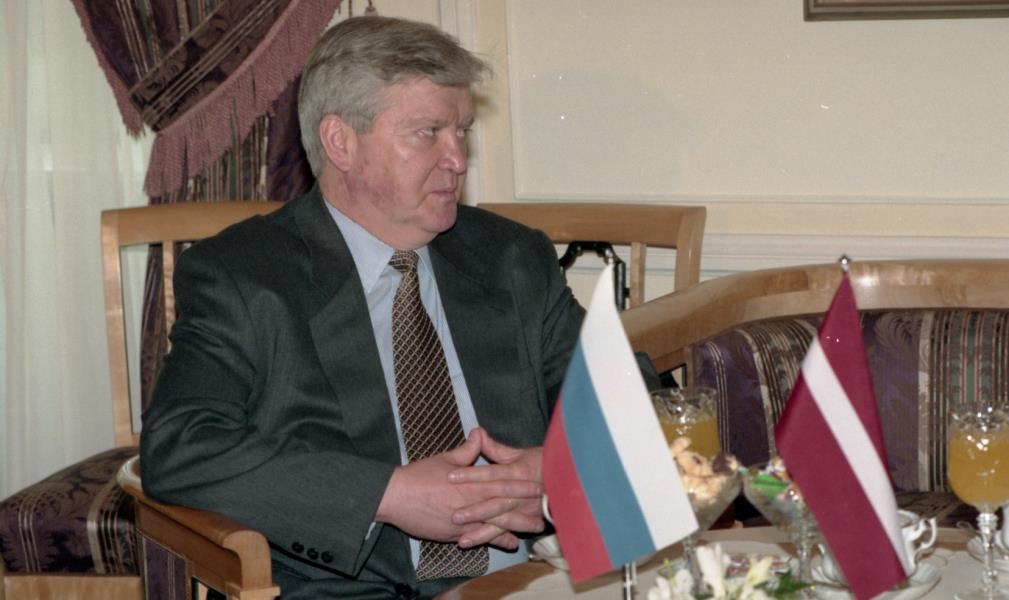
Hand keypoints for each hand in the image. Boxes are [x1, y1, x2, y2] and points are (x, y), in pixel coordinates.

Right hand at [375, 433, 541, 547]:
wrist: (396, 497)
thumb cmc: (419, 476)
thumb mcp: (446, 458)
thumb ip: (467, 450)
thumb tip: (479, 433)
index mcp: (472, 483)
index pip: (503, 484)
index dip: (522, 485)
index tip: (539, 485)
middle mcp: (471, 504)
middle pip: (505, 508)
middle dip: (526, 511)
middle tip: (545, 514)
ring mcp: (463, 522)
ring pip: (495, 526)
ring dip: (514, 528)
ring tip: (532, 531)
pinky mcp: (453, 535)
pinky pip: (478, 539)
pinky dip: (493, 540)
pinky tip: (507, 543)